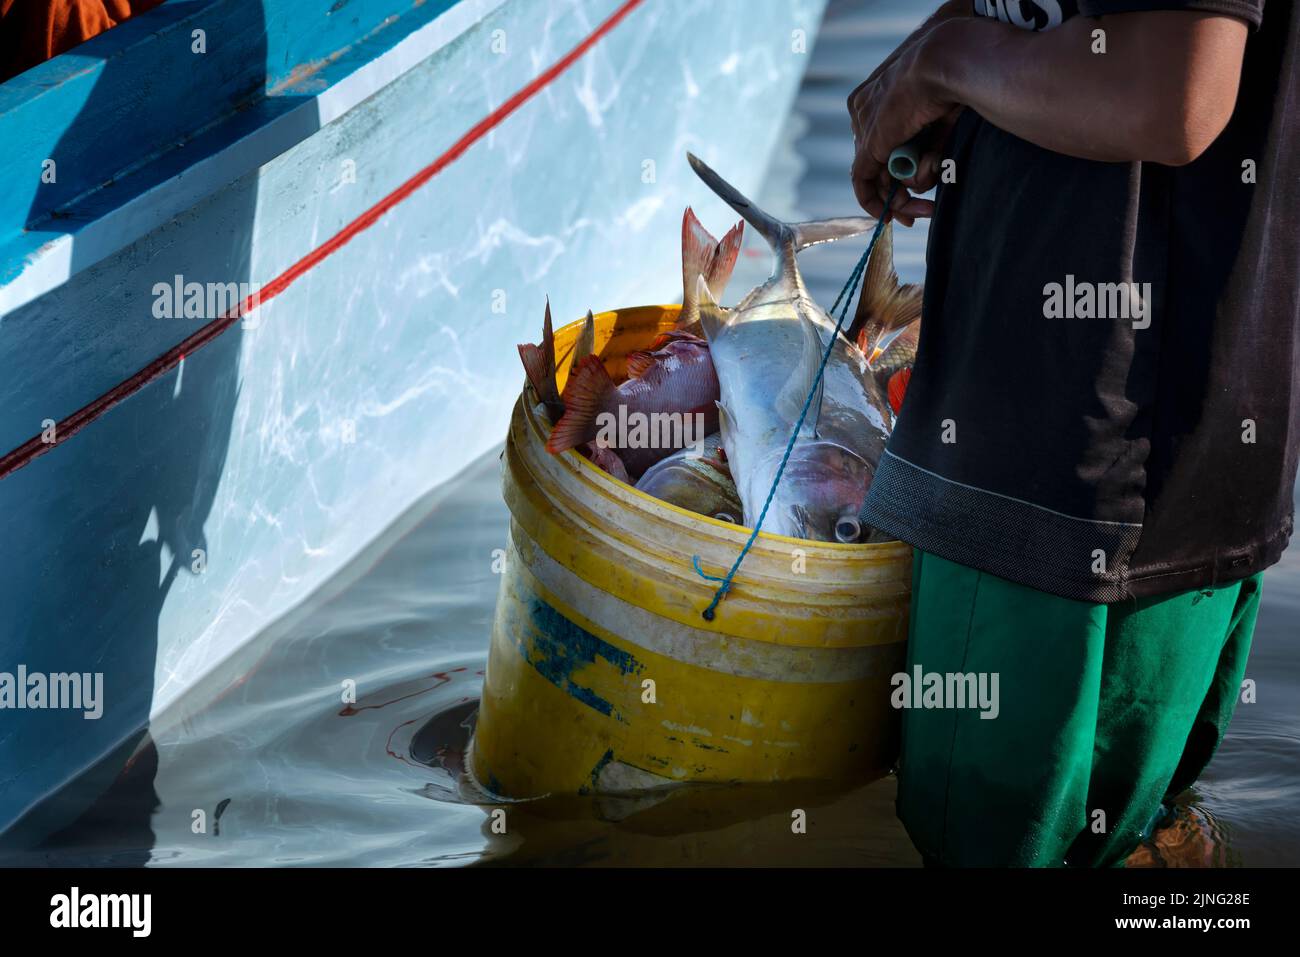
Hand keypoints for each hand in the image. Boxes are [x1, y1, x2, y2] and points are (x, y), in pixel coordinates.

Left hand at [848, 18, 960, 223]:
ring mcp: (866, 126)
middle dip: (900, 193)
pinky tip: (890, 216)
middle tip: (921, 213)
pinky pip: (863, 180)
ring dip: (901, 199)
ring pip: (878, 175)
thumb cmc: (954, 80)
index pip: (884, 141)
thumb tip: (923, 173)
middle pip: (880, 161)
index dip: (900, 170)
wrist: (946, 63)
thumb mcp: (939, 116)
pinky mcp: (869, 143)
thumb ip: (928, 145)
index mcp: (881, 93)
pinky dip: (874, 201)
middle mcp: (867, 110)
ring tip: (925, 206)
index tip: (918, 190)